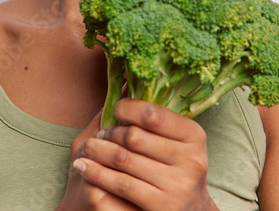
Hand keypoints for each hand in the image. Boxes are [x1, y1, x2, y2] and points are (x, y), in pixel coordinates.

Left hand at [72, 99, 218, 210]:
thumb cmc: (174, 166)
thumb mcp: (176, 140)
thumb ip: (155, 116)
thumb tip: (126, 81)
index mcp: (194, 136)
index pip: (153, 114)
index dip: (129, 108)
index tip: (116, 108)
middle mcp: (191, 160)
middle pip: (134, 136)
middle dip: (110, 132)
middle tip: (100, 133)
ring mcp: (178, 186)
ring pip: (124, 159)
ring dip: (98, 150)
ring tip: (87, 147)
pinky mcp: (161, 207)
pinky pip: (120, 183)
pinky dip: (96, 172)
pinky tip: (84, 166)